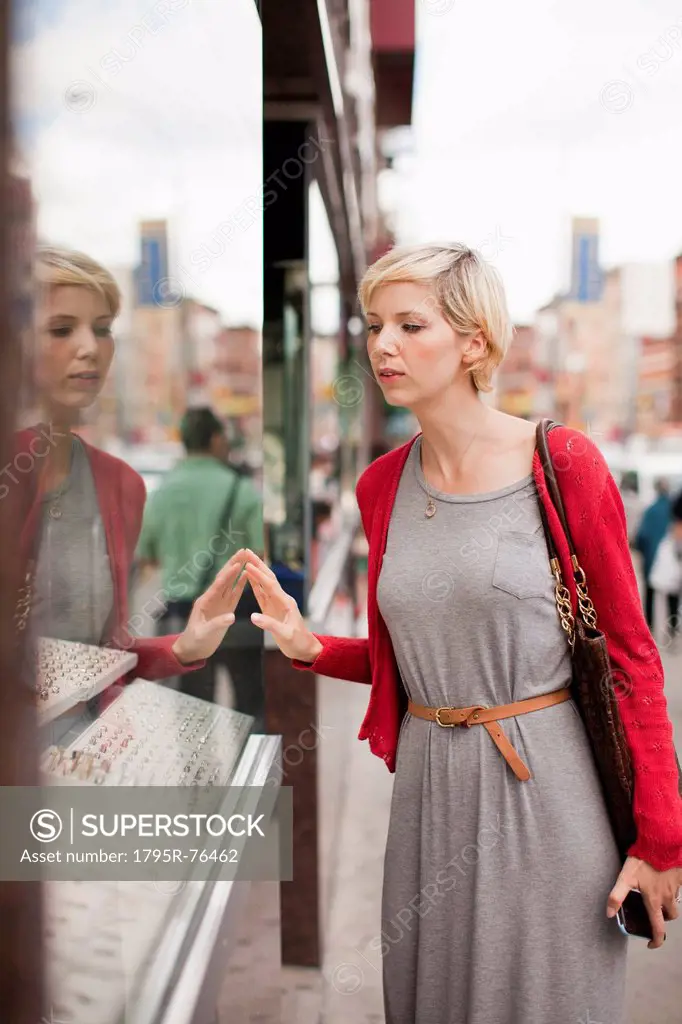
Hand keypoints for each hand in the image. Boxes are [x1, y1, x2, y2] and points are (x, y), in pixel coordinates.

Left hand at [171, 549, 249, 663]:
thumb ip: (217, 624)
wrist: (193, 649)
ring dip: (238, 569)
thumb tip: (232, 616)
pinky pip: (234, 593)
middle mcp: (212, 598)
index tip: (238, 563)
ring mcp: (219, 602)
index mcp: (205, 601)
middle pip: (224, 578)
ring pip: (230, 582)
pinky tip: (247, 575)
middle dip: (233, 564)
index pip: (219, 585)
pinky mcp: (225, 608)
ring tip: (247, 557)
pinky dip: (240, 583)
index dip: (228, 575)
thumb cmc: (195, 641)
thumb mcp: (204, 633)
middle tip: (244, 550)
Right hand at [239, 549, 322, 661]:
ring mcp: (276, 603)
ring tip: (246, 559)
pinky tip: (248, 577)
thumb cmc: (298, 642)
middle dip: (258, 565)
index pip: (270, 585)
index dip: (259, 575)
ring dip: (255, 572)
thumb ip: (269, 624)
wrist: (305, 649)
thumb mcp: (285, 635)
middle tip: (247, 552)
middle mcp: (281, 599)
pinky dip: (254, 585)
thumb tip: (253, 617)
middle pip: (268, 579)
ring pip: (264, 584)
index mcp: (285, 603)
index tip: (248, 565)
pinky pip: (261, 594)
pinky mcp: (271, 610)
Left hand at [607, 855, 681, 948]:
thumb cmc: (643, 861)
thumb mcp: (625, 878)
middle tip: (654, 912)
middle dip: (664, 917)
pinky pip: (679, 887)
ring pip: (675, 901)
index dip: (656, 941)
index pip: (658, 928)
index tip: (651, 944)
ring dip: (668, 902)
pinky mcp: (680, 876)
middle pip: (671, 915)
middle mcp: (668, 897)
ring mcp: (676, 887)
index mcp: (655, 900)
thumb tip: (609, 914)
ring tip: (657, 893)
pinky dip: (672, 888)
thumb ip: (616, 896)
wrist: (661, 843)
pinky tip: (664, 878)